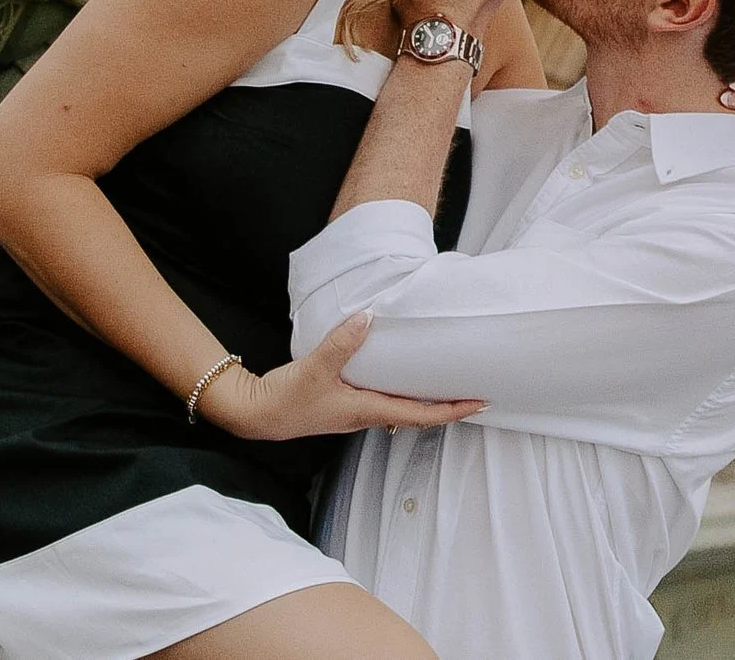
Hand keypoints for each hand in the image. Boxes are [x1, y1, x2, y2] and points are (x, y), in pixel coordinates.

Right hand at [197, 314, 482, 440]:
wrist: (255, 413)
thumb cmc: (284, 400)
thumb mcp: (314, 370)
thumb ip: (341, 343)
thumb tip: (368, 318)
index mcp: (366, 411)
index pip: (421, 416)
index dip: (452, 411)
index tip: (479, 403)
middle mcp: (366, 414)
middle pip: (417, 414)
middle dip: (446, 405)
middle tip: (473, 391)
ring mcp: (355, 410)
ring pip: (400, 406)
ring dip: (424, 398)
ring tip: (445, 381)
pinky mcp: (343, 401)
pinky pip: (382, 396)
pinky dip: (399, 387)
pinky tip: (399, 371)